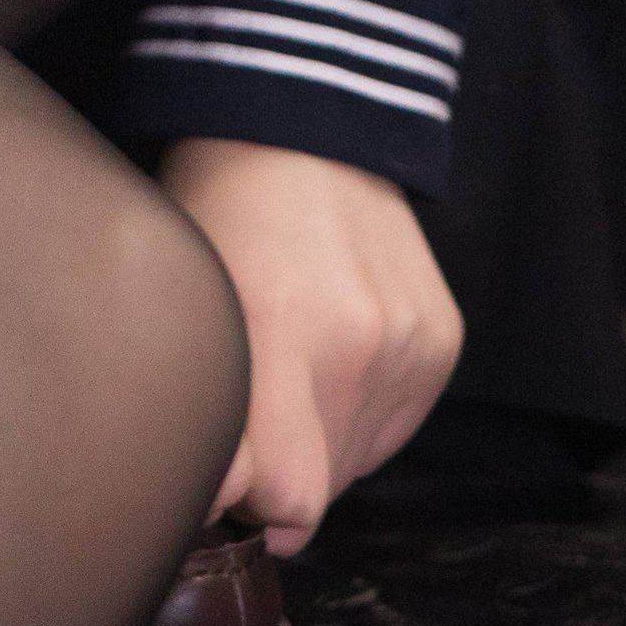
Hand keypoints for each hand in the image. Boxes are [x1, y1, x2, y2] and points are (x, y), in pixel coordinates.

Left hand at [157, 138, 463, 554]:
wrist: (305, 123)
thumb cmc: (221, 203)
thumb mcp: (184, 288)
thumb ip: (200, 399)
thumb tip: (217, 500)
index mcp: (274, 325)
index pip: (280, 495)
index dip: (235, 502)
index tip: (208, 480)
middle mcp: (353, 342)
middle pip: (314, 494)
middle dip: (269, 481)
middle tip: (241, 417)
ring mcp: (406, 342)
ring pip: (351, 468)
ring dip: (313, 445)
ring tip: (285, 369)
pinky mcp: (441, 342)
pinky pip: (391, 430)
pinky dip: (355, 415)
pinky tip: (328, 355)